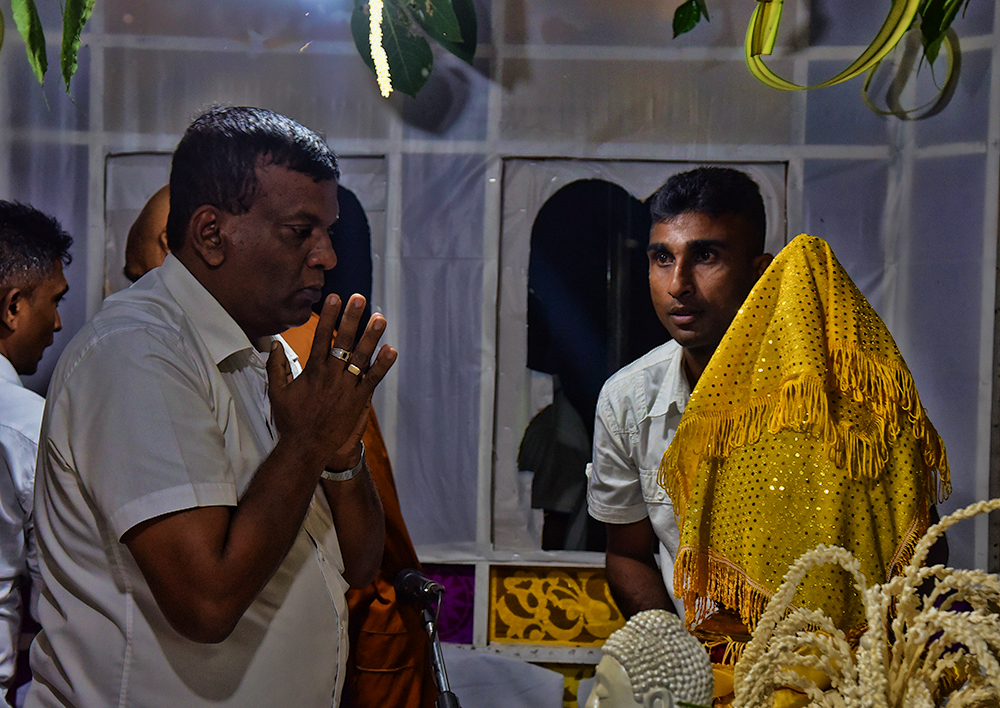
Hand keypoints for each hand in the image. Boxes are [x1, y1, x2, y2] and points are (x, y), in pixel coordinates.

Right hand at [267, 294, 396, 469]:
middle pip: (342, 342)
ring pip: (360, 357)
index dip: (328, 317)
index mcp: (312, 370)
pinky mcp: (358, 400)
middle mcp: (330, 375)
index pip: (321, 337)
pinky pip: (372, 379)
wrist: (306, 447)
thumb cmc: (291, 420)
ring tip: (379, 318)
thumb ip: (276, 366)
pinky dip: (382, 365)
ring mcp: (345, 387)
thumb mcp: (277, 392)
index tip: (334, 298)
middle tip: (359, 298)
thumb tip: (274, 343)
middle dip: (351, 319)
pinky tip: (391, 351)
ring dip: (370, 337)